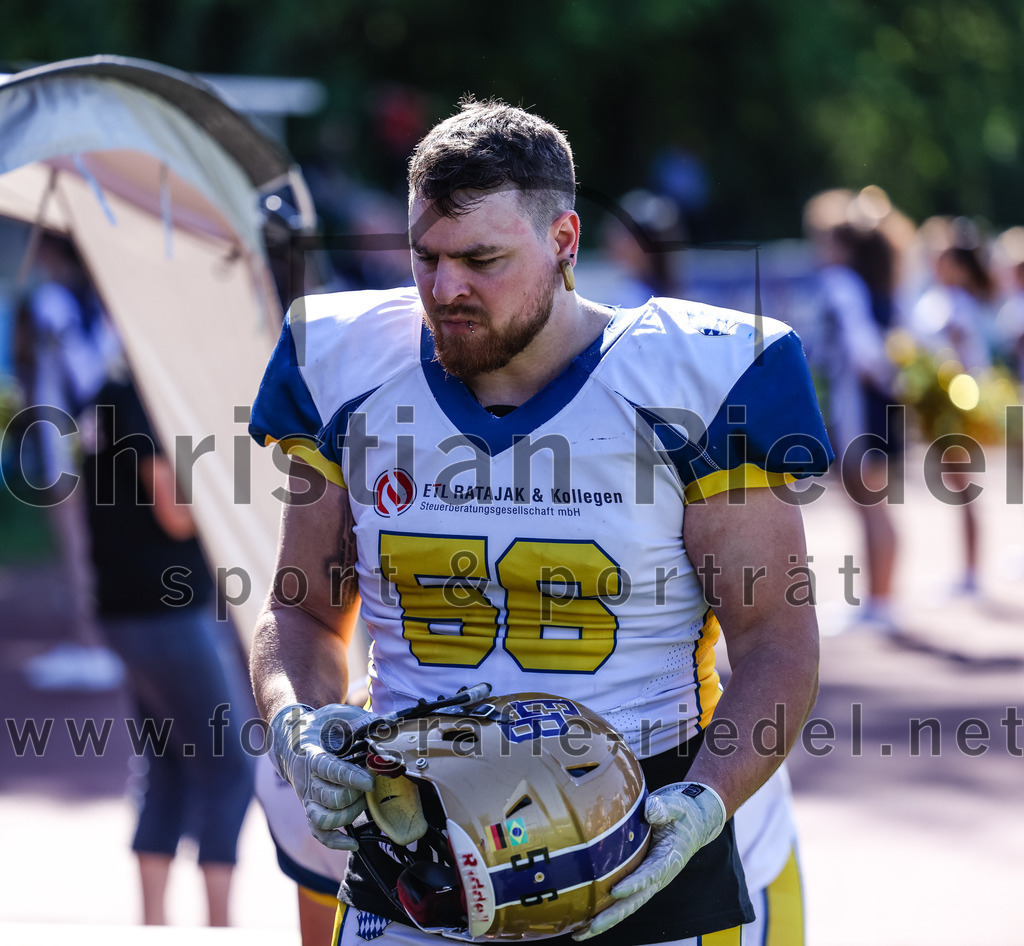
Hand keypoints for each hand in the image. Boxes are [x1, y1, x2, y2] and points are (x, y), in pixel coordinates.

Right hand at [269, 703, 376, 850]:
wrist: (291, 739)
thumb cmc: (321, 726)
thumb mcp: (339, 716)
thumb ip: (363, 721)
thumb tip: (392, 724)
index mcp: (313, 755)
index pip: (331, 770)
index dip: (351, 778)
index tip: (370, 782)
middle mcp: (307, 780)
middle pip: (332, 798)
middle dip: (356, 795)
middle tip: (370, 784)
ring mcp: (308, 798)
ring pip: (325, 818)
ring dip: (350, 815)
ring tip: (363, 802)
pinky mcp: (310, 809)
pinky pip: (319, 833)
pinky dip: (336, 842)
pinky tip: (354, 843)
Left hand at [572, 781, 725, 940]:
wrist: (692, 823)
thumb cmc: (683, 814)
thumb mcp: (678, 807)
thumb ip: (665, 808)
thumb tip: (650, 810)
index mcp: (668, 860)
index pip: (650, 874)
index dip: (634, 884)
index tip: (615, 891)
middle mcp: (657, 876)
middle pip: (634, 901)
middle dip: (612, 915)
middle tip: (590, 926)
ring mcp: (647, 881)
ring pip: (625, 906)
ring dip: (603, 920)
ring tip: (579, 933)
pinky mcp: (638, 879)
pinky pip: (621, 899)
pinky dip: (603, 910)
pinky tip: (582, 921)